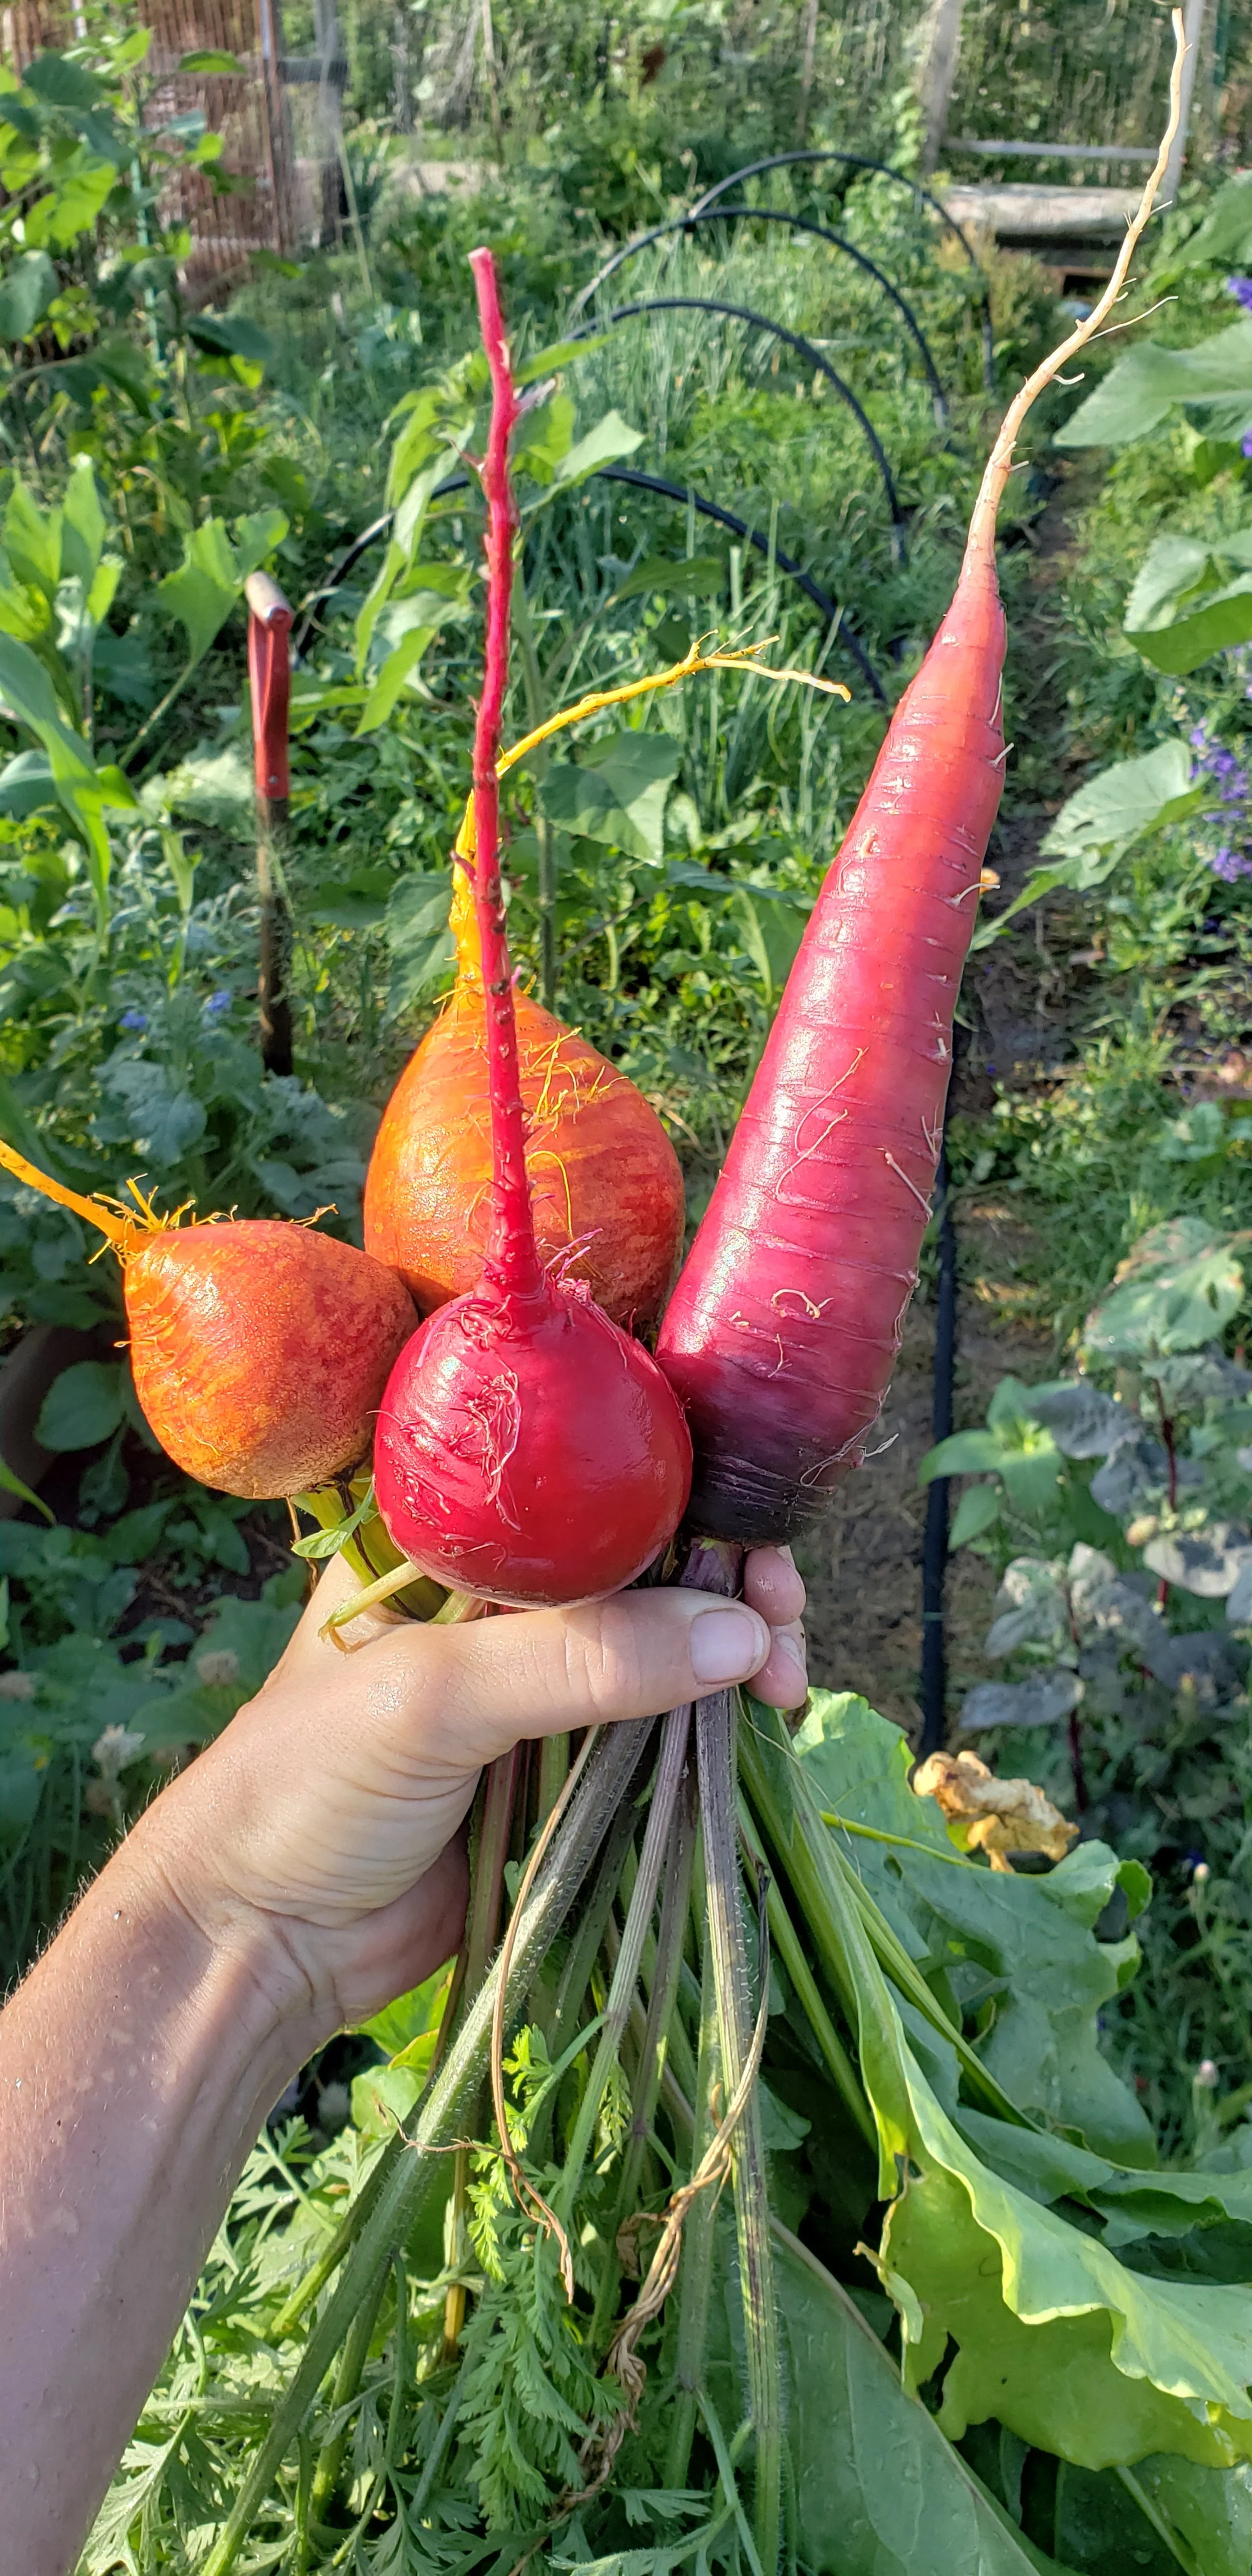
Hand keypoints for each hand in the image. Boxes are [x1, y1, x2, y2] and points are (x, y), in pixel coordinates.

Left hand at [141, 1548, 806, 2041]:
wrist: (259, 1941)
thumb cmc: (303, 1789)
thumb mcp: (430, 1701)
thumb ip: (579, 1660)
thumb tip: (737, 1633)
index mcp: (442, 1536)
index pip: (580, 1474)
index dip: (676, 1484)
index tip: (750, 1531)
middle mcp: (497, 1591)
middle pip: (645, 1551)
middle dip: (727, 1572)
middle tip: (782, 1618)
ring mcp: (534, 1676)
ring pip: (667, 1633)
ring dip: (737, 1645)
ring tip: (785, 1680)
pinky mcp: (564, 1760)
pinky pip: (662, 1718)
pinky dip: (718, 1713)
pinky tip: (763, 1716)